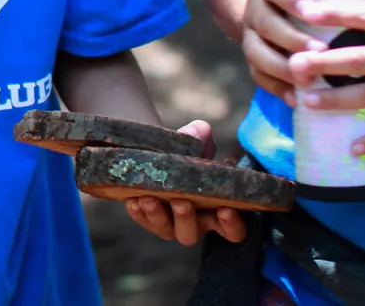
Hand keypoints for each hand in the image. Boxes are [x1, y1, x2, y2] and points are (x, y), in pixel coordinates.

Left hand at [123, 120, 246, 245]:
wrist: (160, 153)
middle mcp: (195, 223)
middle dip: (186, 219)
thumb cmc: (188, 155)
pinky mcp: (148, 218)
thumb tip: (199, 129)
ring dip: (156, 216)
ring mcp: (170, 223)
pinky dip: (138, 213)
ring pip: (165, 230)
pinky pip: (143, 220)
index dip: (231, 224)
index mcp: (216, 211)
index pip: (232, 230)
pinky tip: (132, 200)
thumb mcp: (195, 146)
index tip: (226, 209)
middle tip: (180, 201)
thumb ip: (199, 139)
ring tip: (148, 198)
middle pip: (192, 234)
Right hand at [241, 0, 325, 105]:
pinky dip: (276, 87)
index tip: (312, 12)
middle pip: (266, 23)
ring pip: (255, 52)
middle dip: (292, 38)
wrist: (274, 6)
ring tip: (307, 80)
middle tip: (320, 51)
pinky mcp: (252, 58)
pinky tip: (295, 98)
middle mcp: (255, 8)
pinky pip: (257, 75)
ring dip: (282, 67)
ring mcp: (249, 35)